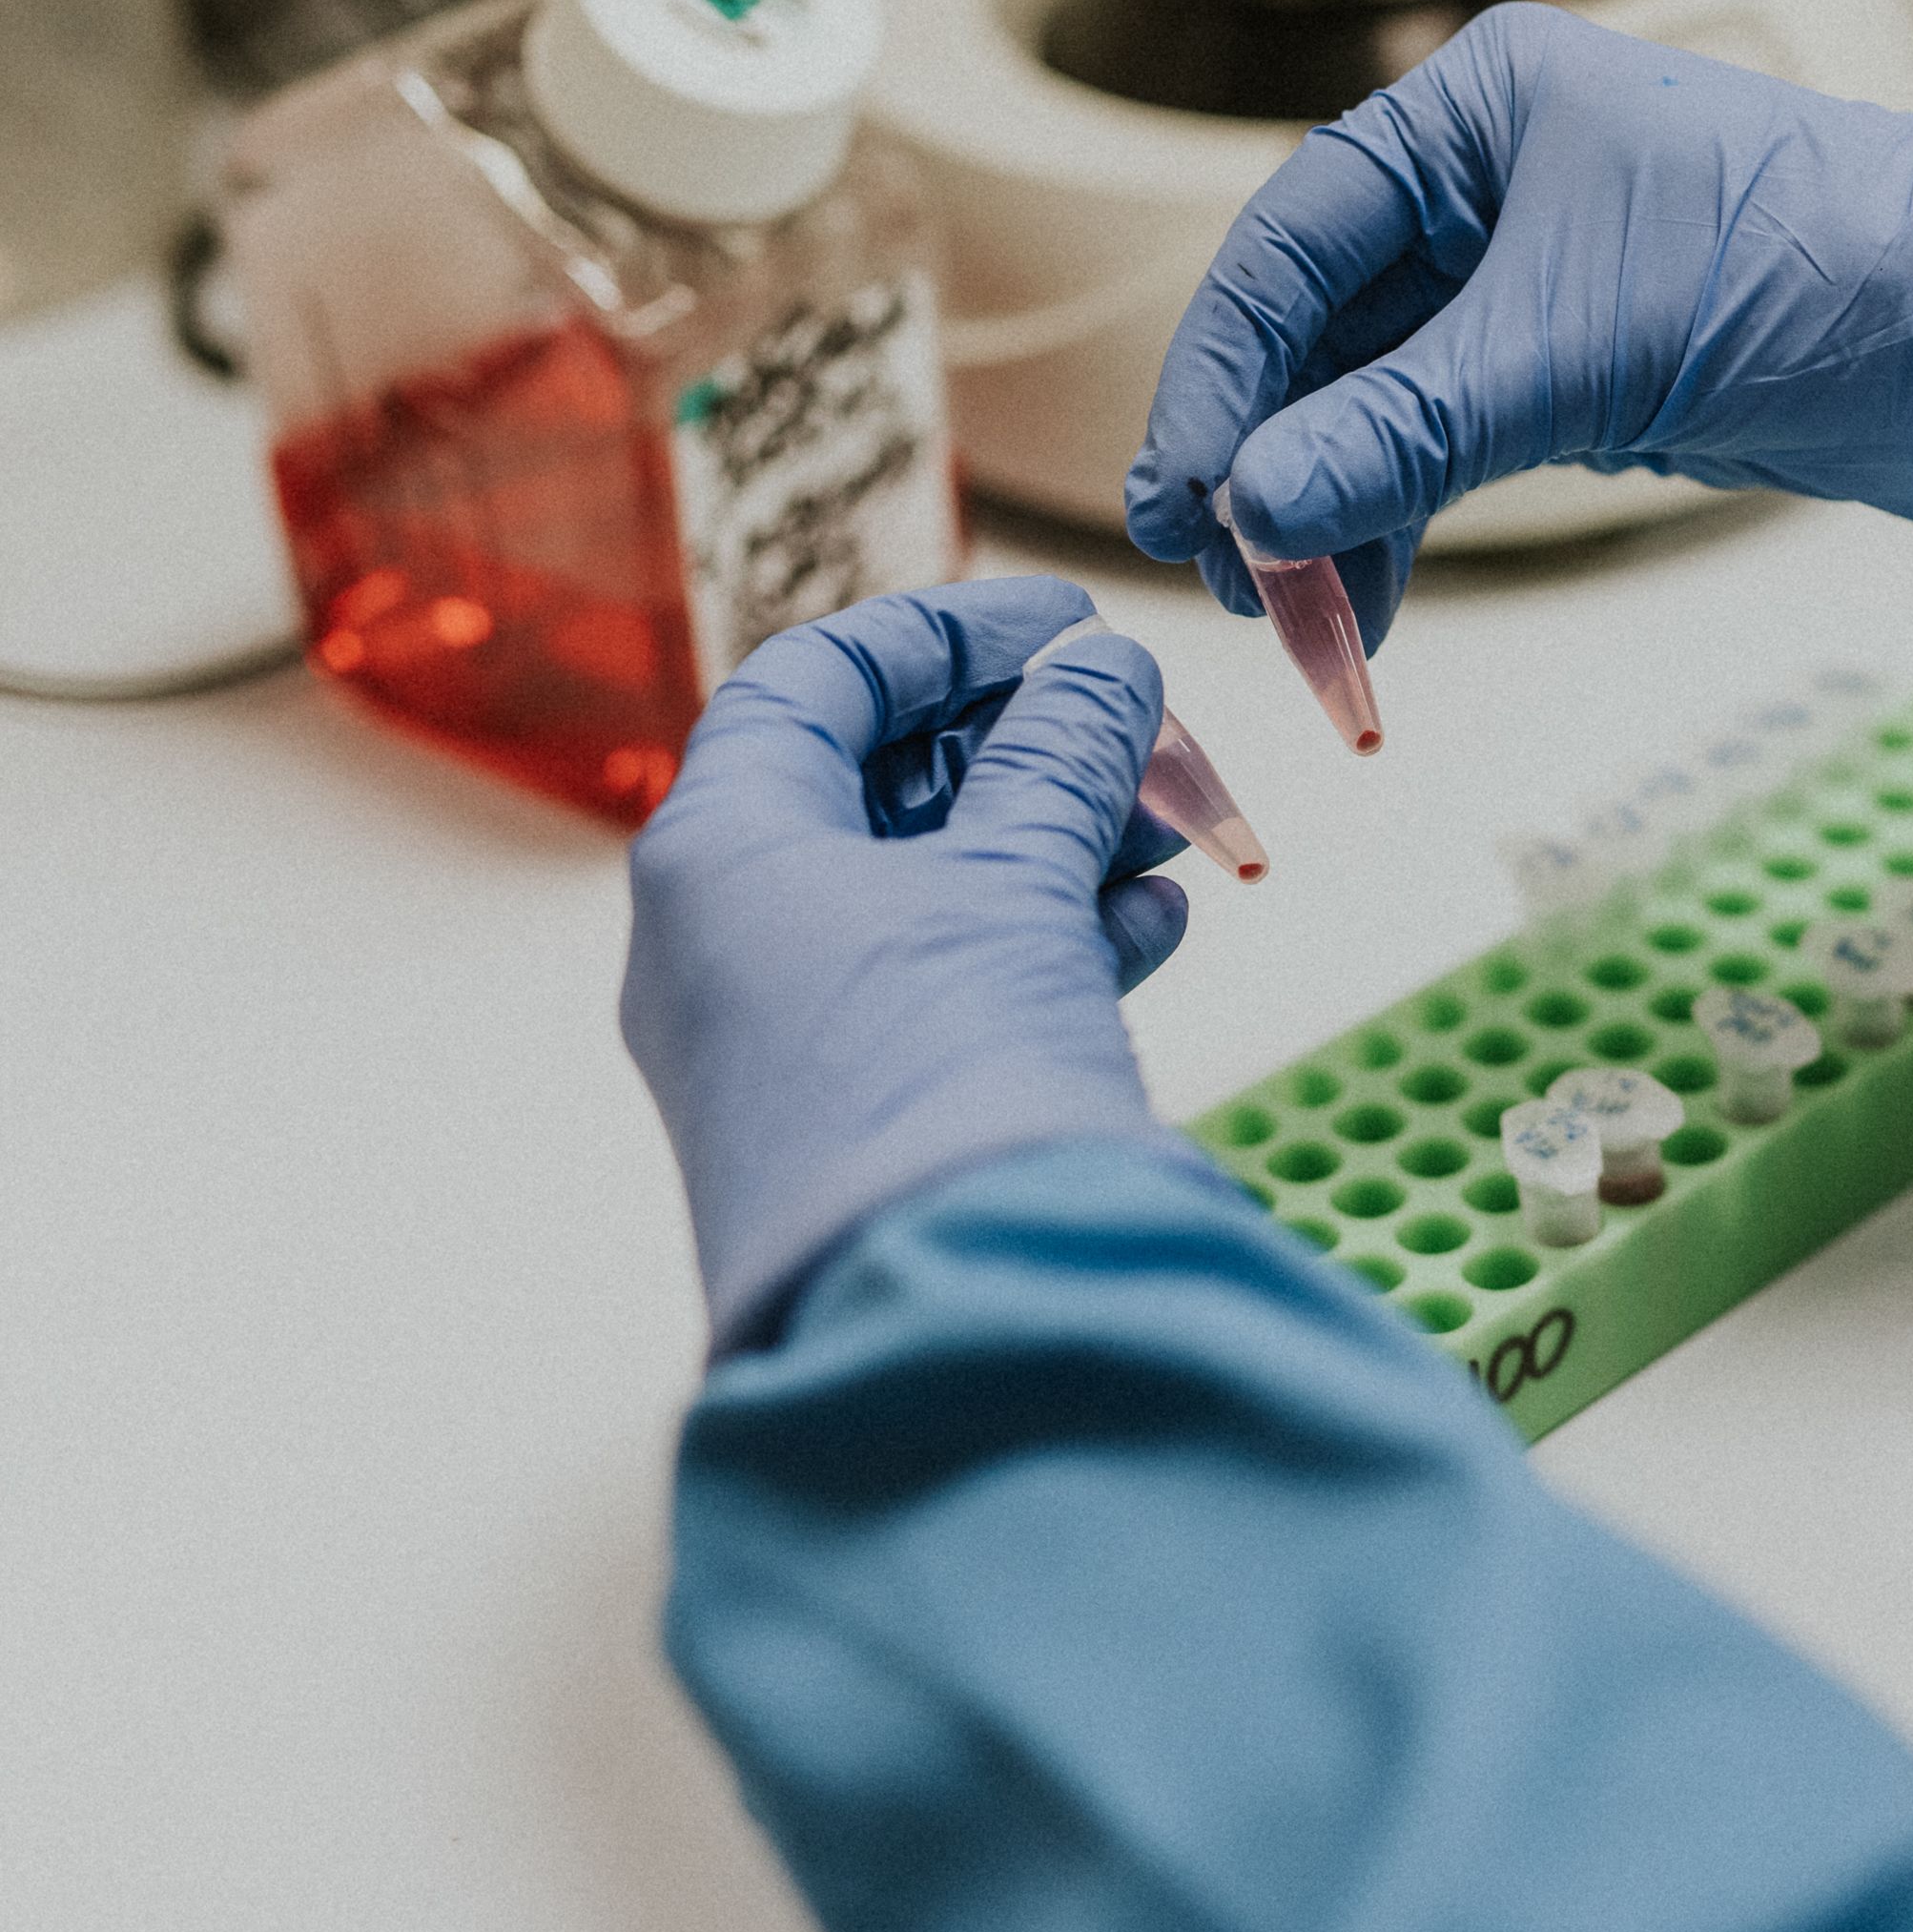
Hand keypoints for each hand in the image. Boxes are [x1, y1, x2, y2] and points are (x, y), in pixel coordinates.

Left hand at [622, 577, 1198, 1351]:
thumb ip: (1064, 757)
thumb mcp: (1017, 878)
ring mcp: (792, 1034)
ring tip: (1174, 832)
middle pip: (879, 786)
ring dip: (1058, 840)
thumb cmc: (940, 1073)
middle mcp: (728, 937)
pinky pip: (951, 987)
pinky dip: (1049, 937)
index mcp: (719, 848)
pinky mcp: (868, 1112)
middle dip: (1028, 747)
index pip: (814, 682)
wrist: (941, 1312)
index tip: (1073, 619)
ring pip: (928, 890)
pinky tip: (1150, 926)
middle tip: (1146, 732)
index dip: (949, 633)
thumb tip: (1107, 674)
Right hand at [1123, 4, 1912, 641]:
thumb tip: (1251, 507)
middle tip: (1228, 581)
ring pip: (1378, 398)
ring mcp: (1532, 273)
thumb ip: (1405, 431)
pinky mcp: (1579, 363)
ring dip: (1332, 510)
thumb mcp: (1583, 352)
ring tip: (1300, 623)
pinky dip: (1405, 521)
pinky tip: (1369, 604)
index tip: (1179, 496)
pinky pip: (1446, 442)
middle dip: (1272, 458)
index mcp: (1479, 105)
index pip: (1292, 240)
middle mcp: (1490, 175)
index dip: (1224, 375)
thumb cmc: (1812, 271)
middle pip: (1322, 326)